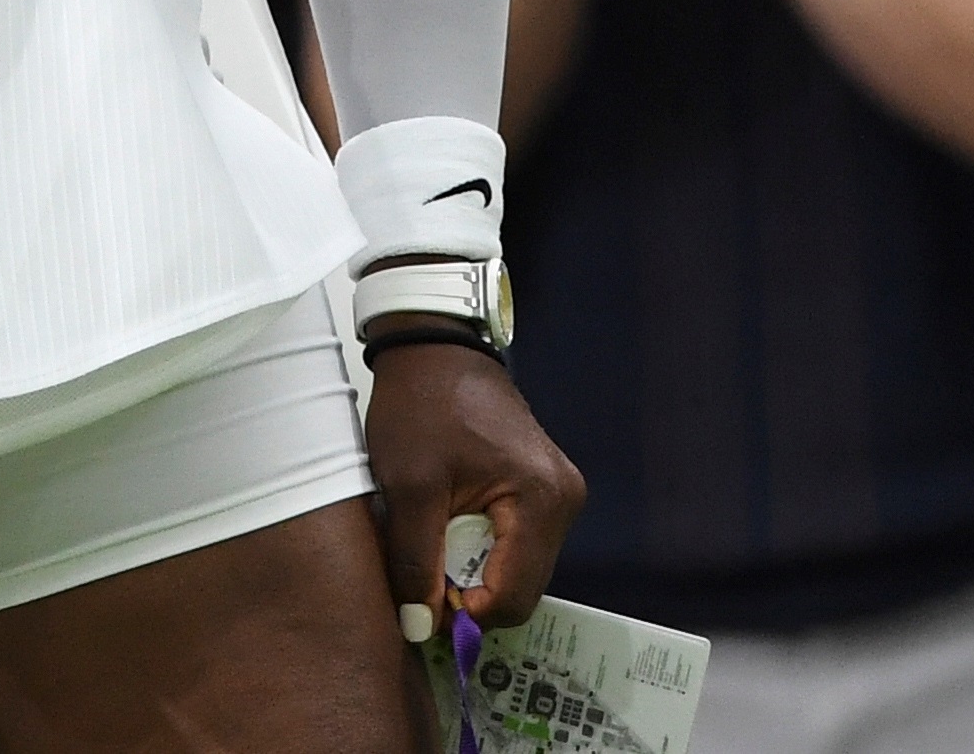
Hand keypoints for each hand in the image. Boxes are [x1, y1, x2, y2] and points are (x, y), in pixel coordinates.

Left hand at [365, 342, 581, 631]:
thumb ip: (415, 561)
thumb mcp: (408, 487)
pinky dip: (482, 552)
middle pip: (522, 587)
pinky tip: (449, 532)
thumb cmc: (421, 407)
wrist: (434, 347)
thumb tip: (419, 627)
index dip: (469, 614)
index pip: (516, 597)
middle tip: (423, 578)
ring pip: (518, 569)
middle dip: (472, 595)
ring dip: (475, 574)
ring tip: (432, 550)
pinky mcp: (543, 490)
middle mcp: (565, 502)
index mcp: (543, 500)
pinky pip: (516, 545)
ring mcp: (559, 495)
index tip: (424, 604)